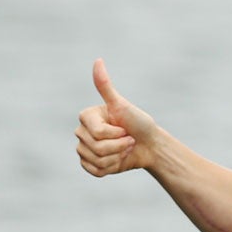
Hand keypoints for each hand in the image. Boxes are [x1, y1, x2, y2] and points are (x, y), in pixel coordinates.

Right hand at [75, 58, 161, 175]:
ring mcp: (84, 148)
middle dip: (119, 146)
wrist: (149, 145)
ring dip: (116, 157)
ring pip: (96, 160)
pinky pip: (94, 171)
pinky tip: (117, 160)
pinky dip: (110, 168)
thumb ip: (105, 86)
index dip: (116, 134)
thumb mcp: (122, 105)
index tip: (125, 128)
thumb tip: (98, 60)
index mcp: (86, 116)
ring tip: (124, 149)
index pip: (98, 133)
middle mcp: (82, 131)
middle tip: (128, 140)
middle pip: (96, 148)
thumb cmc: (138, 123)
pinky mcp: (89, 164)